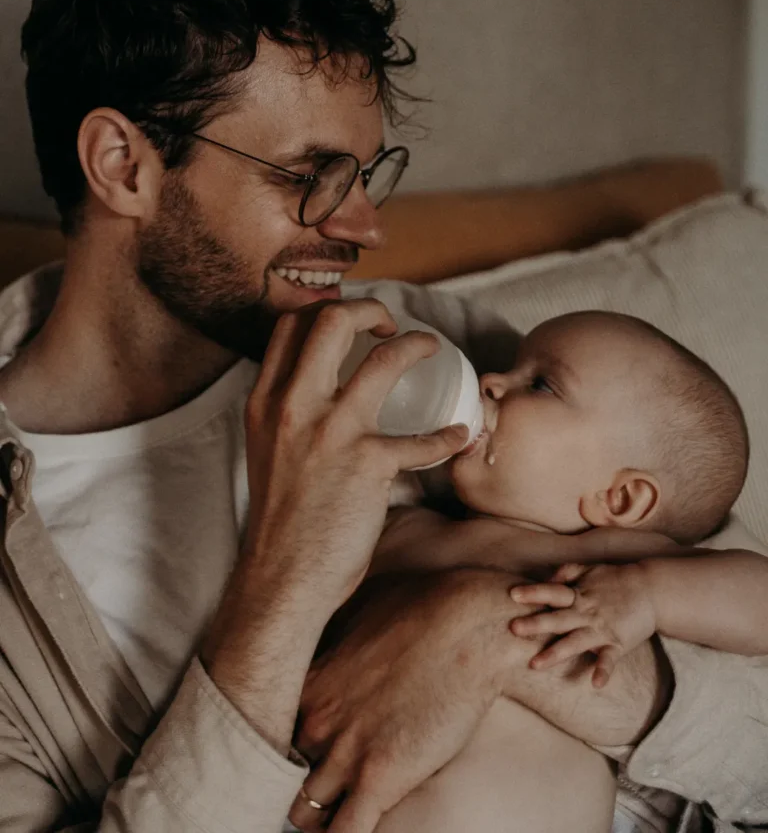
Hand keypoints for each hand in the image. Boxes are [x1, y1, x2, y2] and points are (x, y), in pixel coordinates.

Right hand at [242, 298, 468, 621]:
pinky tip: (460, 436)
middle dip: (370, 308)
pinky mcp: (367, 464)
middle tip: (390, 326)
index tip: (352, 319)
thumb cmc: (280, 520)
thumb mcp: (266, 449)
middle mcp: (293, 405)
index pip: (290, 324)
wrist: (280, 579)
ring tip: (432, 348)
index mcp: (265, 400)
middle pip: (333, 320)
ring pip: (384, 358)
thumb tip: (319, 392)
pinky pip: (423, 438)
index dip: (325, 307)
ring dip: (417, 345)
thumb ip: (287, 414)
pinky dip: (448, 435)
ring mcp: (331, 431)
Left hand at [289, 568, 527, 832]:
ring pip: (303, 815)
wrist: (467, 623)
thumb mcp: (361, 615)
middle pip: (279, 777)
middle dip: (296, 787)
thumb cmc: (423, 608)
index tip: (301, 757)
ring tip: (335, 818)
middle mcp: (316, 722)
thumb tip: (341, 647)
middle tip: (319, 792)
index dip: (285, 751)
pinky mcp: (381, 779)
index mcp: (309, 684)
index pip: (270, 734)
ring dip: (319, 821)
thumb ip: (339, 643)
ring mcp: (345, 754)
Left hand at [510, 562, 656, 687]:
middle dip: (535, 624)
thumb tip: (548, 578)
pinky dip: (603, 671)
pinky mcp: (617, 643)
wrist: (651, 590)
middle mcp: (586, 612)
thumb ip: (567, 572)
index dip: (534, 592)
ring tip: (534, 665)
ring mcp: (601, 629)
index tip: (513, 594)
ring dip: (555, 653)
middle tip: (513, 628)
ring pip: (574, 642)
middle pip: (557, 618)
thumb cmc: (617, 580)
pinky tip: (596, 684)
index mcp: (579, 594)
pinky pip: (609, 660)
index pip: (552, 592)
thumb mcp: (590, 569)